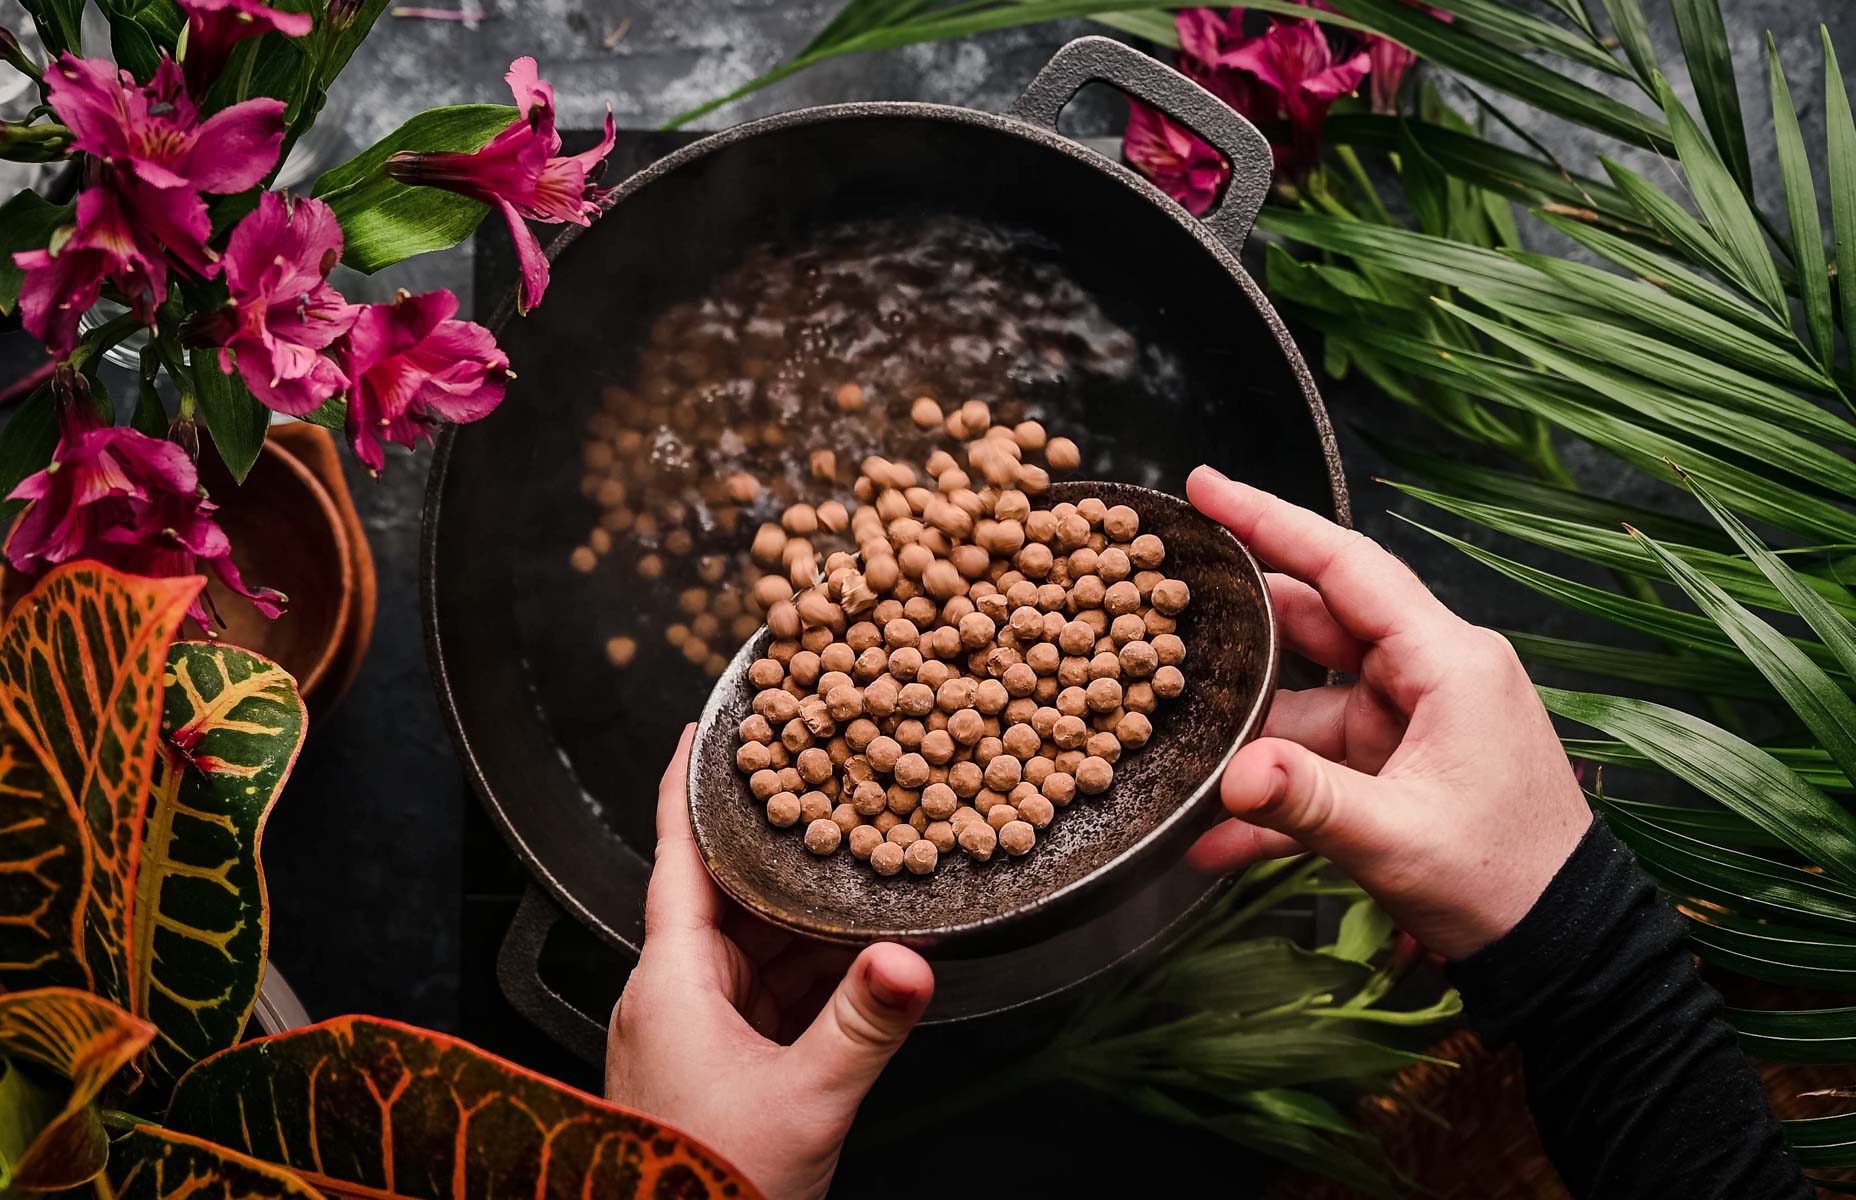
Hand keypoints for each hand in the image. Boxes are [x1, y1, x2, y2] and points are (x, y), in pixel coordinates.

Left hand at [606, 727, 934, 1199]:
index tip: (702, 732)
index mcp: (671, 979)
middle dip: (786, 850)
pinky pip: (772, 995)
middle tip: (839, 796)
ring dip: (811, 918)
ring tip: (871, 870)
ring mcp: (698, 1030)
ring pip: (760, 946)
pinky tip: (866, 960)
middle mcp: (677, 993)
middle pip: (732, 894)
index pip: (676, 857)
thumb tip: (912, 960)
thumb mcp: (803, 1102)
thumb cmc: (708, 1181)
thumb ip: (862, 1026)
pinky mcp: (723, 1064)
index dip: (688, 790)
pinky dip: (816, 974)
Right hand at [1184, 467, 1590, 959]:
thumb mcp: (1398, 838)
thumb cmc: (1505, 880)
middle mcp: (1430, 676)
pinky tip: (1217, 838)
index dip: (1271, 520)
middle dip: (1238, 626)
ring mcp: (1411, 722)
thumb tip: (1229, 777)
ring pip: (1305, 703)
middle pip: (1315, 624)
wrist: (1563, 948)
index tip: (1206, 486)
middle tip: (1159, 602)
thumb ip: (1305, 803)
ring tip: (1177, 752)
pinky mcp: (1398, 766)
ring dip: (1249, 741)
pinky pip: (1320, 765)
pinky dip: (1276, 797)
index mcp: (1448, 663)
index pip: (1347, 566)